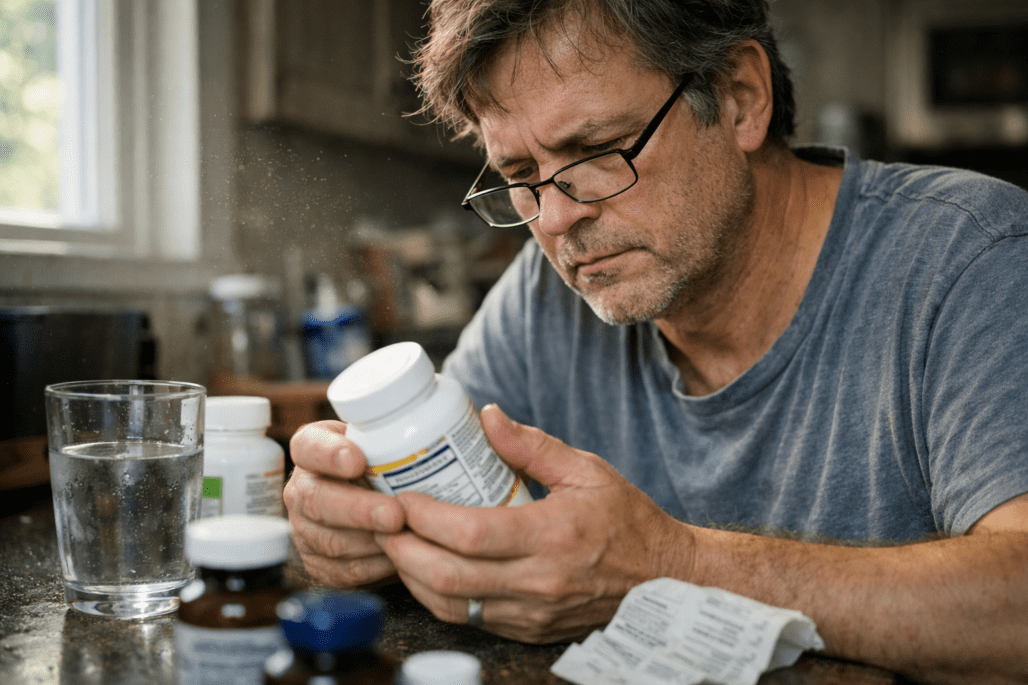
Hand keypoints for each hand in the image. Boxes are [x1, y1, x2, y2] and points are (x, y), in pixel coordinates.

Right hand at [284, 420, 405, 587]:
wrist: (369, 503)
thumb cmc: (380, 464)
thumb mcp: (380, 439)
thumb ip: (393, 437)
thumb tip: (438, 434)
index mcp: (311, 450)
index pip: (308, 446)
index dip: (329, 454)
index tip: (356, 460)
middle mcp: (301, 490)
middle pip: (316, 500)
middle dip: (358, 509)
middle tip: (394, 514)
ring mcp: (305, 529)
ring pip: (331, 542)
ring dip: (372, 541)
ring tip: (406, 536)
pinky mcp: (318, 564)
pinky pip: (346, 571)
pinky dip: (377, 566)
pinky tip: (401, 556)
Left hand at [375, 404, 695, 643]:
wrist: (665, 580)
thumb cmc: (628, 521)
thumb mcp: (587, 470)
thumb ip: (531, 445)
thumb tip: (485, 416)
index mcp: (552, 534)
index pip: (469, 533)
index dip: (423, 517)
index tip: (401, 496)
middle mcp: (538, 580)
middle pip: (447, 576)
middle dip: (402, 550)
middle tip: (383, 523)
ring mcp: (532, 612)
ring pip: (450, 605)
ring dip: (412, 577)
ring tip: (396, 544)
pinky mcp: (528, 629)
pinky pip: (469, 619)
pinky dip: (438, 596)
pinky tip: (427, 570)